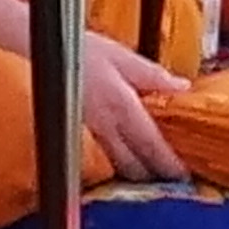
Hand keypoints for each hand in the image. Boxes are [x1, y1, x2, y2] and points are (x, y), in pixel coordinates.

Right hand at [81, 33, 184, 180]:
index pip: (150, 145)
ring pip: (117, 165)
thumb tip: (181, 86)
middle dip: (155, 176)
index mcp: (121, 105)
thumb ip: (153, 75)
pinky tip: (129, 157)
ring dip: (137, 173)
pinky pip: (105, 155)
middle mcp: (105, 125)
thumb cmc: (81, 50)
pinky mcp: (81, 132)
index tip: (184, 174)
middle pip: (134, 166)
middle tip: (173, 178)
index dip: (168, 164)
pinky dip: (121, 162)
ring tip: (154, 171)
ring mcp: (91, 132)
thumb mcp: (123, 56)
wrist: (44, 52)